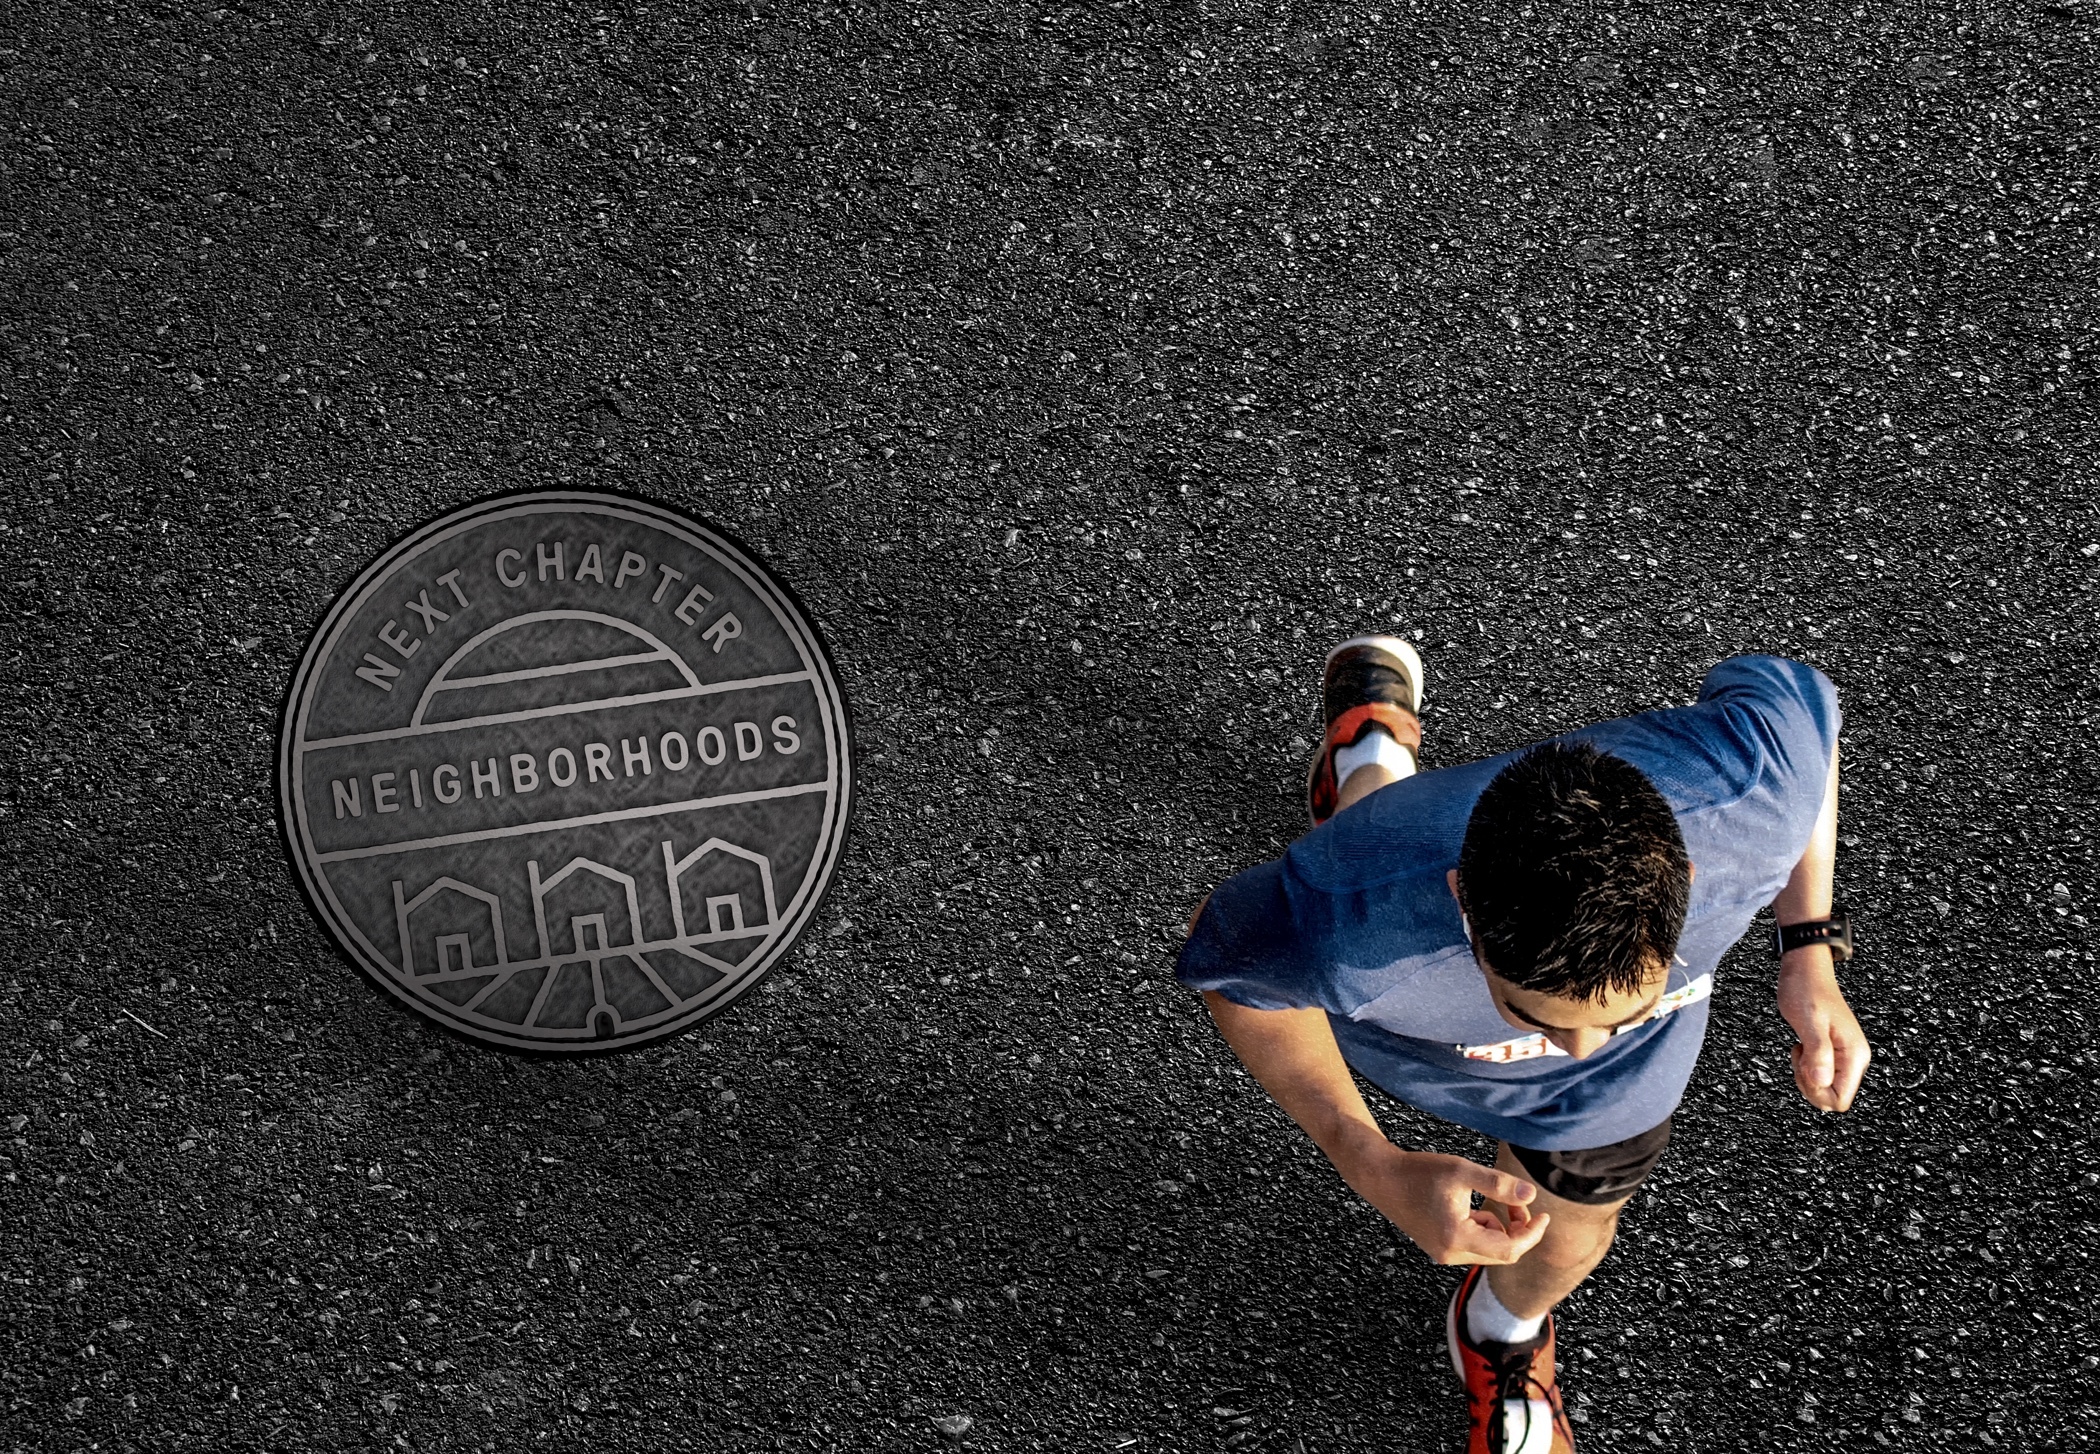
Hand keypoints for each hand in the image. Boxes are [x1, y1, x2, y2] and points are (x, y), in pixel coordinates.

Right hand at [1342, 1140, 1551, 1265]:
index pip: (1510, 1249)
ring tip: (1491, 1199)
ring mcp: (1443, 1254)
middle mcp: (1451, 1253)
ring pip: (1488, 1251)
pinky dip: (1484, 1229)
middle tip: (1519, 1201)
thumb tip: (1531, 1195)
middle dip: (1518, 1229)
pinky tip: (1472, 1208)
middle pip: (1502, 1254)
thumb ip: (1497, 1184)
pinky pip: (1473, 1246)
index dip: (1532, 1233)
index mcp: (1458, 1237)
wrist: (1381, 1178)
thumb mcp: (1461, 1171)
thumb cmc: (1419, 1171)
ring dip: (1500, 1229)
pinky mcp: (1439, 1248)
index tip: (1544, 1214)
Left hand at [1776, 949, 1870, 1111]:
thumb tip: (1822, 1081)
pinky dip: (1804, 1066)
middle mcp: (1854, 1058)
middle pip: (1832, 1097)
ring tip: (1801, 1049)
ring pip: (1824, 1086)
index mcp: (1854, 1054)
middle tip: (1801, 1056)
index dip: (1817, 1092)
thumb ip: (1817, 1052)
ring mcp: (1843, 1055)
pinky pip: (1818, 1074)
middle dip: (1809, 1083)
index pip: (1841, 1099)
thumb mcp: (1809, 1021)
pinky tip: (1801, 1047)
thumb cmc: (1806, 989)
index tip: (1805, 1068)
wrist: (1805, 970)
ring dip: (1805, 1074)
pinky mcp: (1832, 1051)